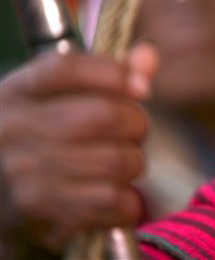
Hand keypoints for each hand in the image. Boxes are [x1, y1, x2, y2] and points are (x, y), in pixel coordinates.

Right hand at [0, 42, 157, 253]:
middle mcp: (14, 128)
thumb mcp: (59, 102)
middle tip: (132, 133)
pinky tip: (116, 197)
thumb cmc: (41, 144)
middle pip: (106, 115)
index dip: (114, 73)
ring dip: (133, 164)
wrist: (1, 206)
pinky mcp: (41, 211)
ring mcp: (25, 171)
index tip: (141, 87)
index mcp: (17, 91)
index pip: (66, 68)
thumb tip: (148, 56)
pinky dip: (128, 201)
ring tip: (120, 166)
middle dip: (136, 124)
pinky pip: (113, 199)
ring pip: (117, 160)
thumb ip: (107, 76)